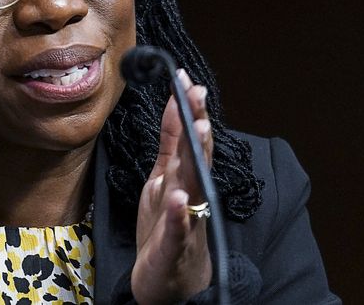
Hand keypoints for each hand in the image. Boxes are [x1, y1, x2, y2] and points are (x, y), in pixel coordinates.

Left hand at [131, 69, 213, 303]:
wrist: (169, 283)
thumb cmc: (168, 227)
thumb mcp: (164, 178)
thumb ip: (172, 143)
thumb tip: (175, 101)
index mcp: (184, 179)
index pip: (191, 140)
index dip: (190, 110)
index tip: (188, 80)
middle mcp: (190, 196)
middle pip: (197, 158)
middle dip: (199, 126)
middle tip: (199, 96)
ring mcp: (185, 221)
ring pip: (193, 187)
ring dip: (196, 161)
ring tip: (199, 131)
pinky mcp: (173, 248)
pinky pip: (178, 230)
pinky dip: (179, 215)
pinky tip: (179, 199)